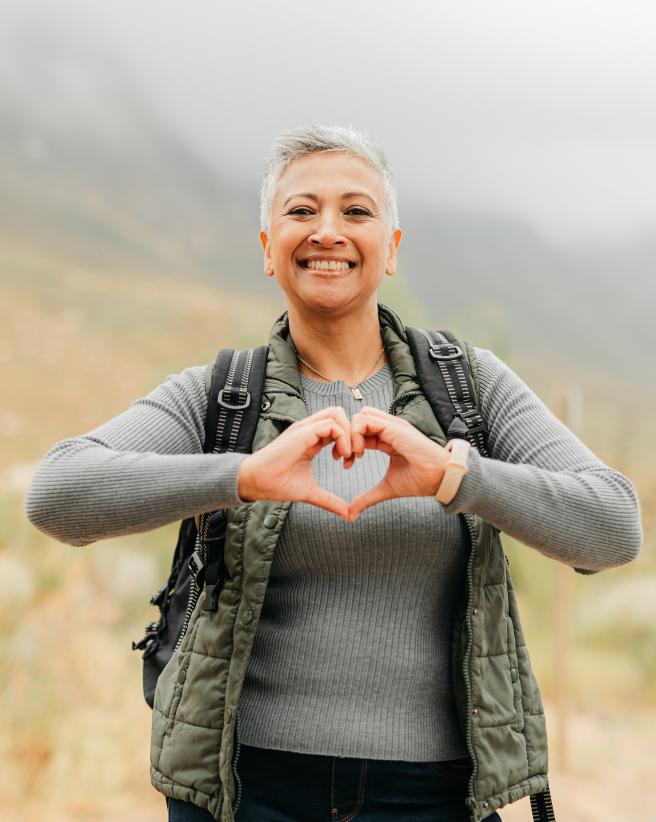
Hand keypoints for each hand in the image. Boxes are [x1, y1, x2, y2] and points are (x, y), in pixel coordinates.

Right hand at [237, 407, 353, 519]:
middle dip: (352, 432)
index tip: (349, 462)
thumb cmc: (278, 484)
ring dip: (349, 434)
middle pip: (338, 414)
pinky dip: (342, 438)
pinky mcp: (302, 433)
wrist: (257, 482)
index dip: (348, 441)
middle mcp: (309, 430)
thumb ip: (330, 500)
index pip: (337, 426)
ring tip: (349, 455)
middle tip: (354, 455)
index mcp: (311, 439)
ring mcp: (305, 429)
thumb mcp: (311, 492)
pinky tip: (340, 456)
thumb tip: (348, 514)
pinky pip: (330, 424)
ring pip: (336, 414)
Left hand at [348, 406, 448, 520]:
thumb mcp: (387, 488)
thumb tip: (351, 513)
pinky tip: (359, 452)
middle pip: (358, 419)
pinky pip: (367, 420)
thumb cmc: (419, 481)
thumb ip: (368, 497)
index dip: (348, 445)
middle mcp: (389, 429)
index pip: (361, 431)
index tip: (345, 463)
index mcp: (387, 438)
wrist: (439, 479)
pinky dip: (357, 434)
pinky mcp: (395, 427)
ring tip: (353, 455)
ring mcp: (393, 426)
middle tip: (343, 458)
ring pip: (361, 415)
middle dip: (345, 436)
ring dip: (351, 434)